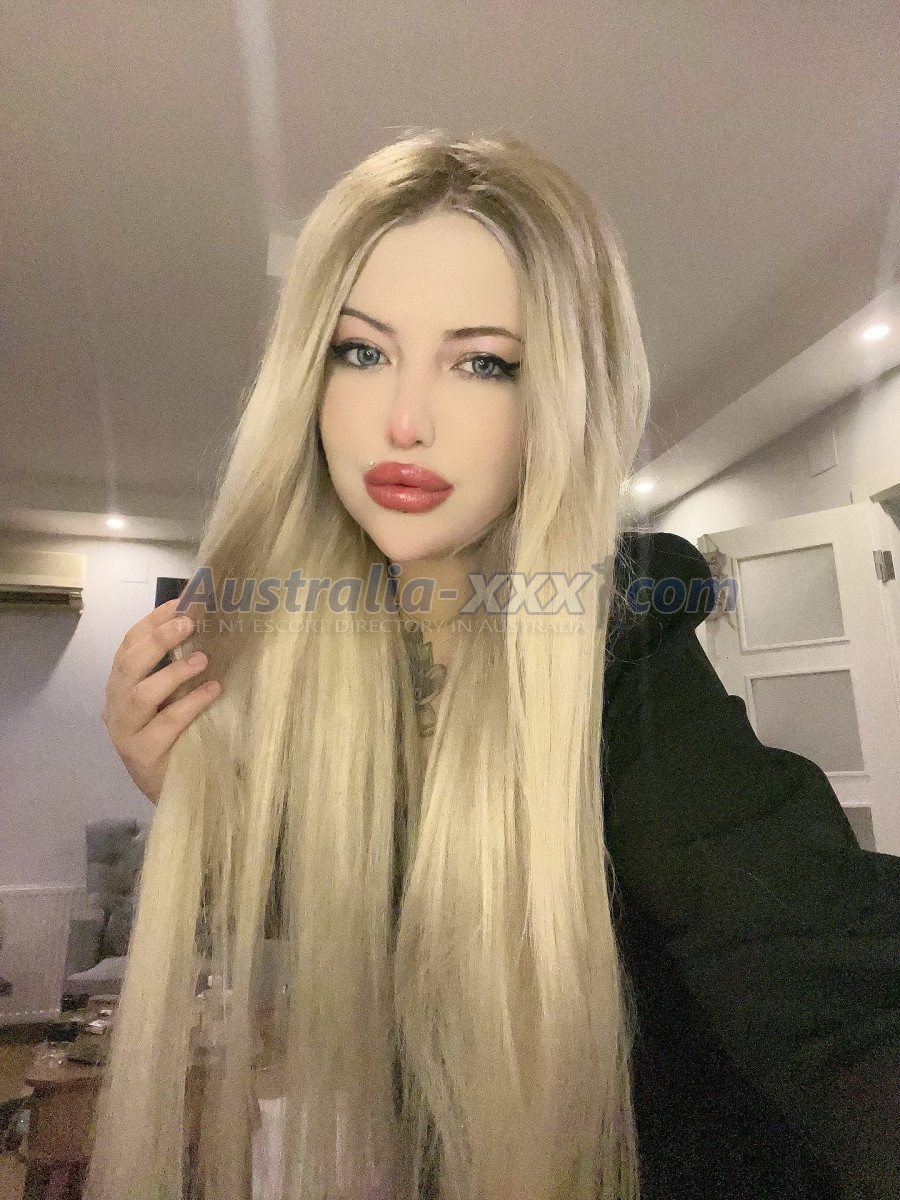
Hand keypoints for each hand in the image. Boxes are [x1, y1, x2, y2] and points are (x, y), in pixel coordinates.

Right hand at [102, 598, 220, 804]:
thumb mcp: (172, 696)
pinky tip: (212, 691)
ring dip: (173, 672)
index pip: (129, 644)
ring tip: (203, 659)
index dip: (153, 621)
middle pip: (129, 664)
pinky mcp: (141, 755)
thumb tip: (204, 624)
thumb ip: (177, 667)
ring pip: (141, 694)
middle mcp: (116, 705)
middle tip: (189, 623)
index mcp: (120, 685)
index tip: (182, 602)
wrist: (178, 790)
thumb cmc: (178, 736)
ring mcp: (125, 732)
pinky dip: (190, 704)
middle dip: (158, 639)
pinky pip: (165, 724)